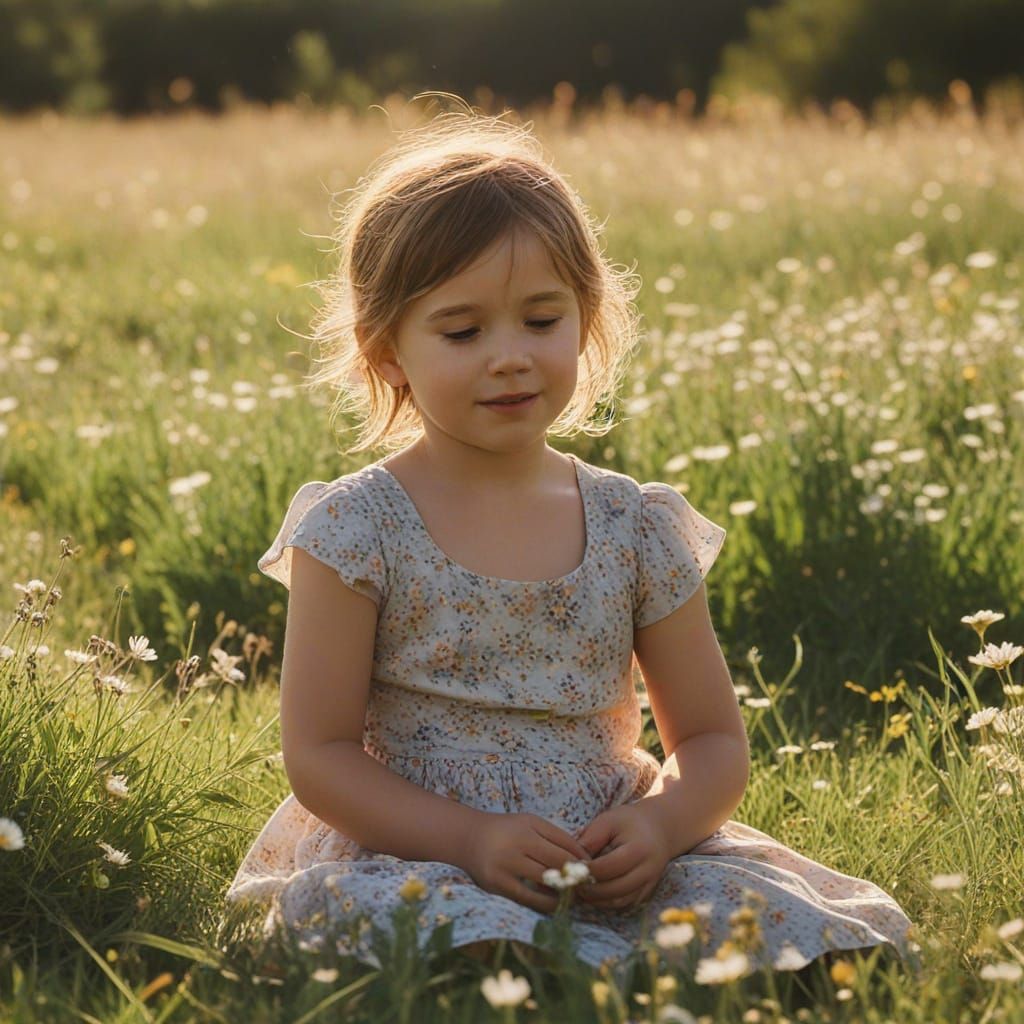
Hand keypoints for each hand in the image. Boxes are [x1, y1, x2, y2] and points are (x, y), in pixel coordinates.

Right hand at [461, 812, 593, 914]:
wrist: (469, 838)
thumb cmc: (507, 830)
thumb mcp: (530, 823)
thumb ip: (556, 836)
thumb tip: (584, 857)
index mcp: (528, 828)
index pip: (564, 846)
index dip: (581, 859)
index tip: (592, 870)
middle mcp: (517, 845)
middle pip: (557, 864)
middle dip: (576, 876)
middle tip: (588, 885)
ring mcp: (506, 866)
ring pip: (545, 882)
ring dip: (564, 891)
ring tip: (575, 895)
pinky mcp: (498, 884)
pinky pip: (529, 898)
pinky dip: (546, 903)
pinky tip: (556, 903)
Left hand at [575, 802, 671, 910]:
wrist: (658, 830)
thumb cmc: (629, 822)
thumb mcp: (609, 820)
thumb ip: (591, 838)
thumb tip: (573, 859)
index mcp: (639, 850)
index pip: (608, 867)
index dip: (587, 870)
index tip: (569, 867)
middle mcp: (648, 871)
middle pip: (614, 890)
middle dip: (590, 889)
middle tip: (571, 882)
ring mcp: (649, 885)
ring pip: (619, 901)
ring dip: (596, 899)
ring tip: (579, 888)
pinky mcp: (646, 893)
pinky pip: (624, 904)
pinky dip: (607, 902)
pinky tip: (593, 893)